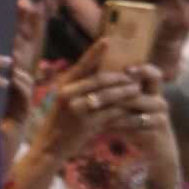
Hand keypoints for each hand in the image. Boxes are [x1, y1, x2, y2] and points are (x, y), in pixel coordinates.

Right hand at [25, 40, 157, 170]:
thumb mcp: (66, 102)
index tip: (108, 40)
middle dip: (119, 78)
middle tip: (134, 76)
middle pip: (99, 80)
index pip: (83, 65)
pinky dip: (122, 111)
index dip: (95, 53)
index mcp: (65, 85)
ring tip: (137, 90)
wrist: (50, 147)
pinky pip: (109, 114)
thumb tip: (102, 76)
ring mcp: (76, 108)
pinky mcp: (85, 123)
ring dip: (124, 93)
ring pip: (107, 96)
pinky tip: (132, 111)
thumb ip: (81, 89)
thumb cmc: (62, 124)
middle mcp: (68, 93)